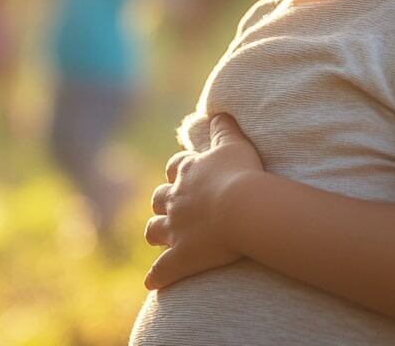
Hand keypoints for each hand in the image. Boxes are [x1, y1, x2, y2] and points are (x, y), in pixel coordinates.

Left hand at [143, 113, 264, 289]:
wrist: (242, 209)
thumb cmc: (241, 174)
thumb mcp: (234, 142)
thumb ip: (223, 127)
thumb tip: (218, 111)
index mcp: (187, 174)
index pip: (176, 168)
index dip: (180, 171)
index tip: (185, 174)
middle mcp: (175, 201)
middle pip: (159, 199)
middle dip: (163, 202)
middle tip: (173, 207)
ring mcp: (175, 231)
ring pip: (154, 231)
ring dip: (156, 233)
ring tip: (161, 238)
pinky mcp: (180, 258)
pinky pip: (162, 271)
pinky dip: (156, 277)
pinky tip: (152, 283)